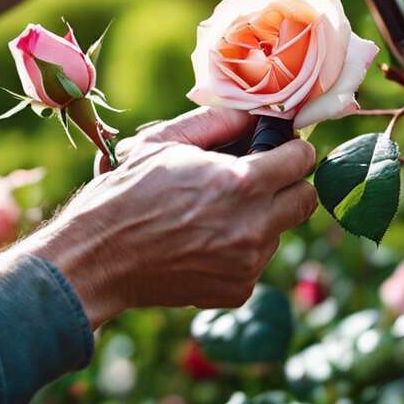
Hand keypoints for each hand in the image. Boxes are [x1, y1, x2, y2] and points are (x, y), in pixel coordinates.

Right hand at [17, 107, 317, 327]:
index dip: (291, 149)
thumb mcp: (165, 142)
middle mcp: (254, 227)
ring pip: (280, 231)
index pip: (302, 159)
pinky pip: (257, 261)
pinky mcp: (239, 290)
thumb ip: (217, 120)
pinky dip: (241, 249)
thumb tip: (254, 112)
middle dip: (288, 183)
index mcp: (242, 183)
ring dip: (262, 218)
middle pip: (306, 199)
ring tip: (214, 214)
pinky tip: (204, 242)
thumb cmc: (126, 194)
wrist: (98, 259)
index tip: (279, 149)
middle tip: (259, 179)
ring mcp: (248, 264)